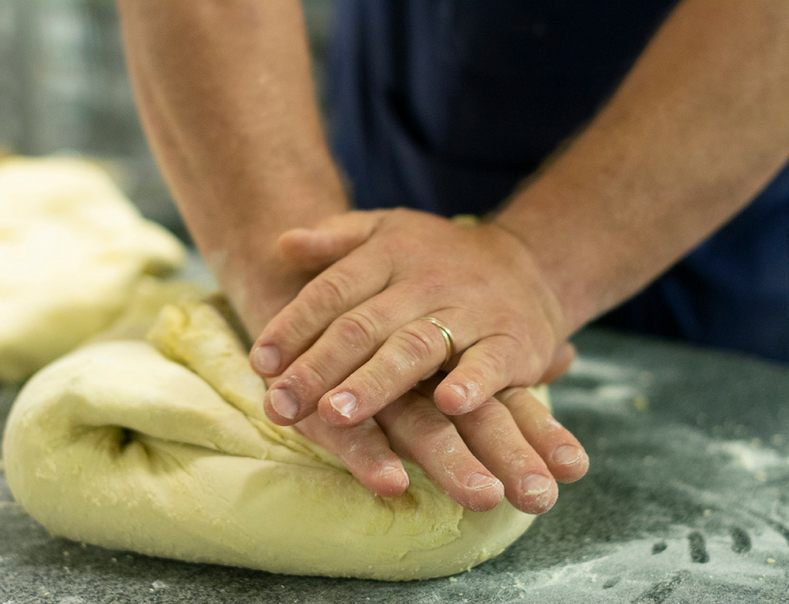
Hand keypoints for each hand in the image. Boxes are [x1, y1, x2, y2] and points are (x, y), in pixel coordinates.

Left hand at [249, 208, 587, 511]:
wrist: (529, 264)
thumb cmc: (439, 258)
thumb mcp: (388, 231)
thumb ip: (337, 238)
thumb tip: (281, 242)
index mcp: (388, 254)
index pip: (331, 290)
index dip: (293, 326)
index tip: (259, 364)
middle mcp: (425, 281)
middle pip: (363, 325)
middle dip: (318, 368)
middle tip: (280, 406)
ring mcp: (470, 311)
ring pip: (415, 347)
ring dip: (374, 382)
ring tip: (335, 414)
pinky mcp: (512, 341)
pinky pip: (489, 362)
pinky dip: (471, 383)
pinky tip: (447, 405)